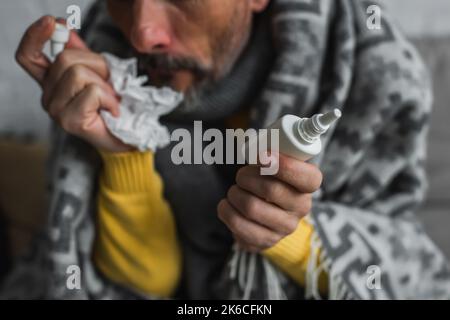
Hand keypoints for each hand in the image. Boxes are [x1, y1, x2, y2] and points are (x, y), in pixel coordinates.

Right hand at [15, 16, 131, 152]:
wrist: (126, 137)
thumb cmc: (112, 106)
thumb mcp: (98, 73)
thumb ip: (81, 54)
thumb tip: (66, 29)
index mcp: (50, 81)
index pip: (29, 56)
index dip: (35, 36)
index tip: (52, 22)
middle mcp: (47, 95)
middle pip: (65, 58)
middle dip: (96, 65)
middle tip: (108, 84)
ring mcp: (56, 110)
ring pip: (78, 73)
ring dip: (104, 84)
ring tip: (110, 99)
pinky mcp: (69, 121)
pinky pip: (92, 92)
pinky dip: (110, 98)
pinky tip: (113, 110)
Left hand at [218, 153, 322, 251]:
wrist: (266, 213)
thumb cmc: (269, 179)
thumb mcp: (276, 163)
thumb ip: (270, 153)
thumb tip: (253, 146)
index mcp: (309, 185)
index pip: (308, 178)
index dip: (286, 166)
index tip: (263, 156)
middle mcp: (302, 207)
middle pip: (271, 190)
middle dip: (247, 177)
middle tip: (241, 175)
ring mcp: (285, 227)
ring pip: (251, 207)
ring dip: (234, 194)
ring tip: (234, 191)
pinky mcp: (266, 241)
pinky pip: (239, 226)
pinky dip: (226, 211)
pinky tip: (227, 205)